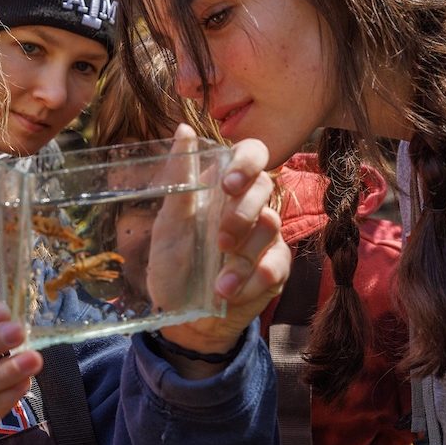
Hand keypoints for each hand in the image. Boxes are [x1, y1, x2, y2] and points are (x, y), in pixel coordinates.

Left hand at [153, 125, 288, 357]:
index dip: (247, 162)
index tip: (228, 184)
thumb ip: (180, 181)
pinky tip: (230, 292)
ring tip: (217, 283)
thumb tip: (184, 130)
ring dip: (241, 258)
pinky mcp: (276, 268)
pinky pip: (276, 265)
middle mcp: (250, 206)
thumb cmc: (173, 263)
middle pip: (265, 188)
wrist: (181, 314)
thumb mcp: (169, 224)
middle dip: (241, 215)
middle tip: (219, 242)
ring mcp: (266, 237)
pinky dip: (251, 281)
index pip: (252, 154)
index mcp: (224, 188)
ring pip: (270, 228)